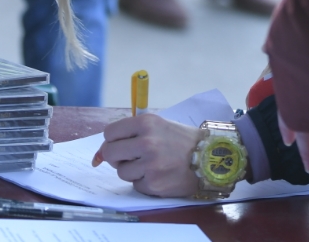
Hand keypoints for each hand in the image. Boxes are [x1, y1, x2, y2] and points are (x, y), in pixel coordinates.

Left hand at [95, 115, 211, 196]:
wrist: (209, 158)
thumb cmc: (182, 140)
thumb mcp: (159, 126)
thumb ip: (131, 134)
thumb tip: (99, 154)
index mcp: (146, 123)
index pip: (109, 133)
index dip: (112, 140)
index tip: (119, 144)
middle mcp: (146, 142)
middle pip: (110, 153)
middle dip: (116, 157)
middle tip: (130, 158)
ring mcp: (150, 164)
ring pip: (121, 172)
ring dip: (132, 171)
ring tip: (151, 165)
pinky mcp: (154, 183)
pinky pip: (135, 185)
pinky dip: (144, 182)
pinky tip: (159, 175)